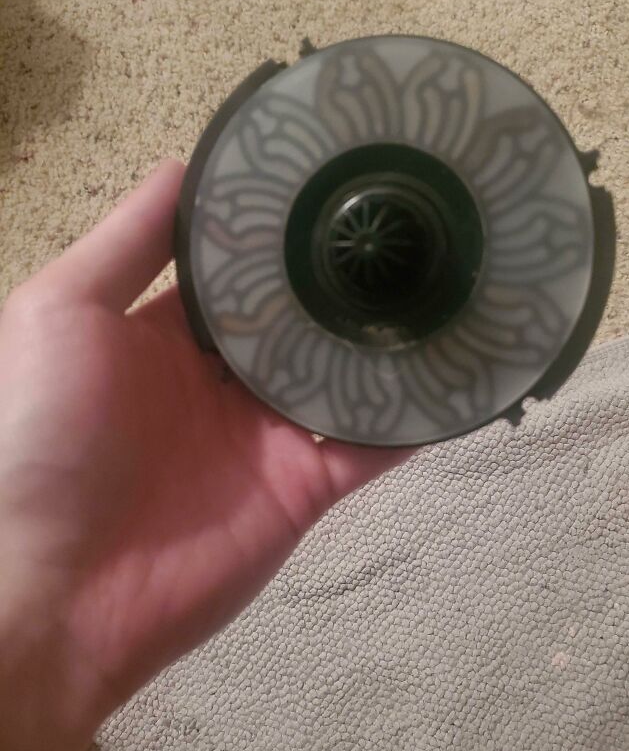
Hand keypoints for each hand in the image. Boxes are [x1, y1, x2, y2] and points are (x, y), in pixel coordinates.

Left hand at [0, 160, 410, 750]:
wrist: (56, 588)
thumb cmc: (44, 433)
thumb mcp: (63, 310)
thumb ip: (129, 241)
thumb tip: (190, 163)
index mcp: (169, 333)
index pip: (240, 270)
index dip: (282, 229)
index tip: (338, 177)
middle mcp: (226, 378)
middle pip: (302, 317)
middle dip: (347, 278)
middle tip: (417, 218)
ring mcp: (271, 434)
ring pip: (347, 374)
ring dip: (392, 339)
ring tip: (455, 277)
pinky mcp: (307, 486)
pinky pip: (373, 444)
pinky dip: (417, 415)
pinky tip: (462, 368)